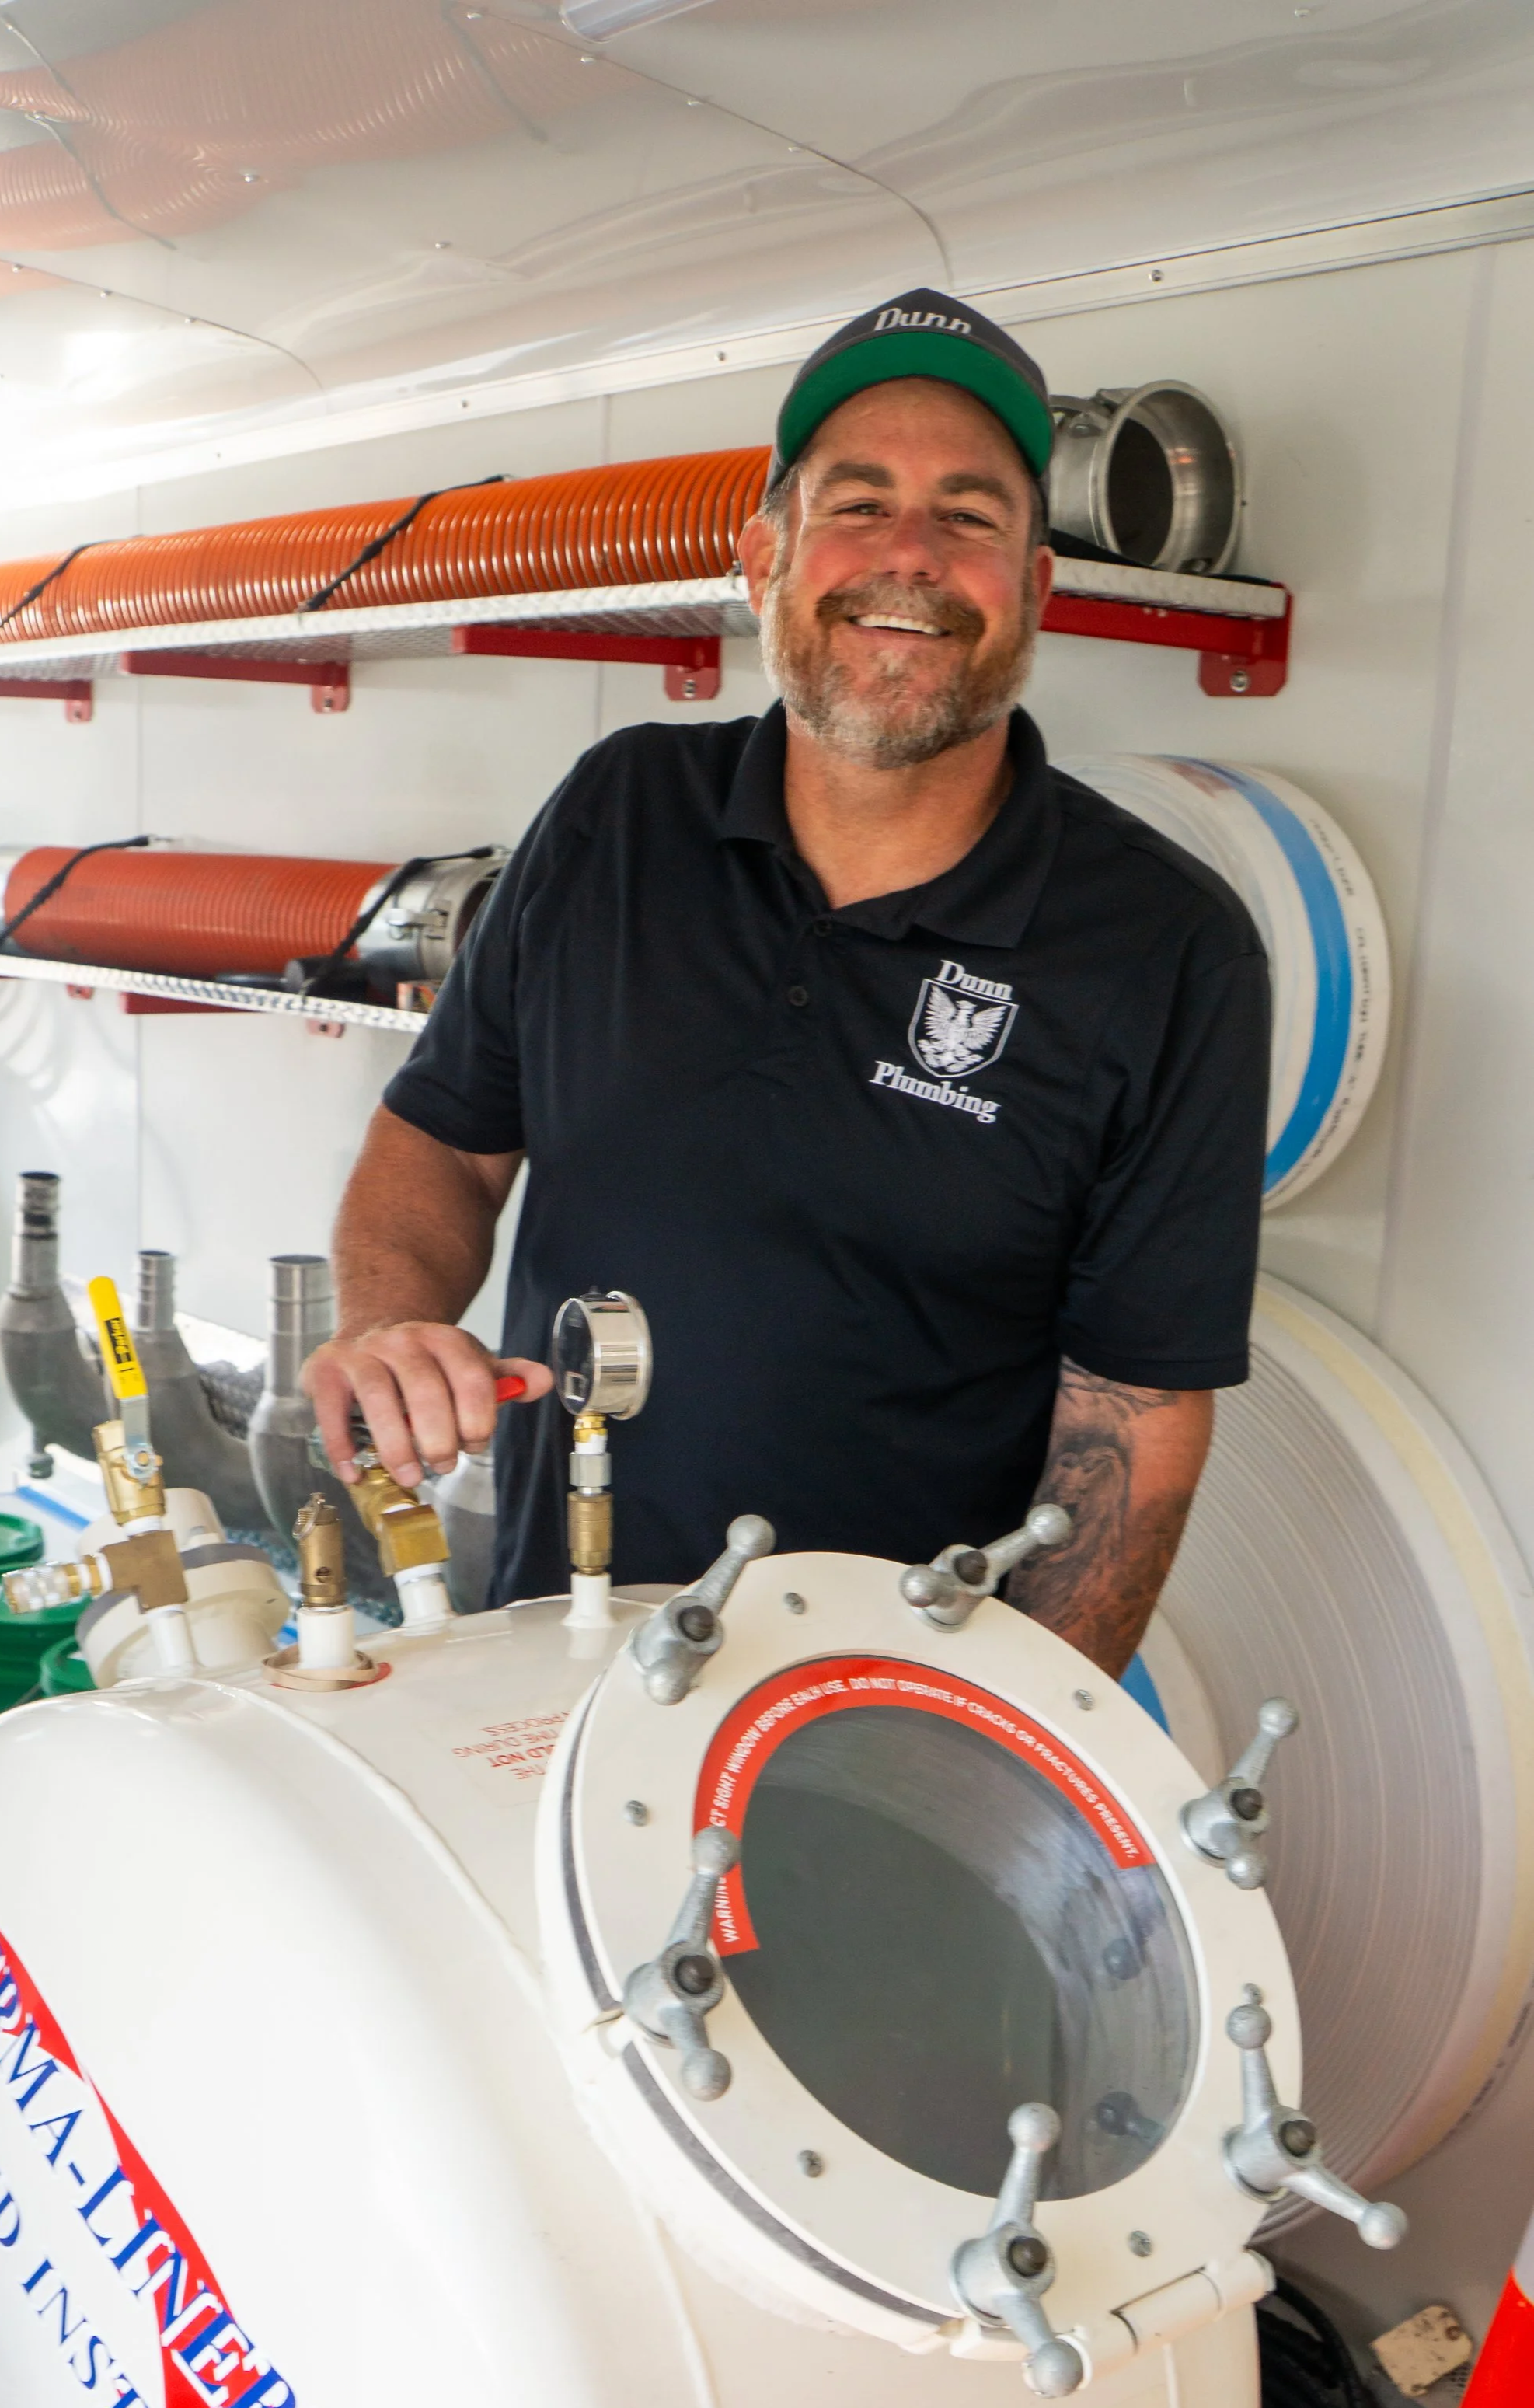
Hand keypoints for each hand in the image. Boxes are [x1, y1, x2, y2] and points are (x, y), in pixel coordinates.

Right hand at [303, 1321, 552, 1488]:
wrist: (373, 1327)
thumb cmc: (426, 1361)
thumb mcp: (469, 1363)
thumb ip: (506, 1377)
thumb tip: (542, 1381)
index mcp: (445, 1340)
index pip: (469, 1375)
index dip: (478, 1415)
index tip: (477, 1443)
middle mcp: (404, 1341)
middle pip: (424, 1387)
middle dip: (438, 1434)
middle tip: (445, 1464)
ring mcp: (362, 1353)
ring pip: (378, 1396)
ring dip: (395, 1444)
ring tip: (409, 1476)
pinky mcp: (327, 1370)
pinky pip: (331, 1409)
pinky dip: (341, 1445)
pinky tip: (354, 1473)